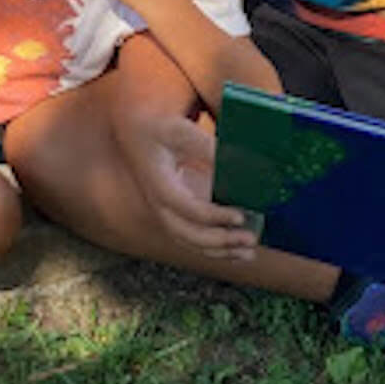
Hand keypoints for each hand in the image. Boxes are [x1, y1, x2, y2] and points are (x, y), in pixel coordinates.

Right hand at [119, 112, 257, 260]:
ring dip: (221, 251)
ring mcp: (169, 214)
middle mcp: (162, 206)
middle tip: (250, 239)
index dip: (214, 216)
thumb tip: (240, 165)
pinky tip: (238, 251)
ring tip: (248, 253)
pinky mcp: (179, 214)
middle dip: (220, 241)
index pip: (188, 209)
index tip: (240, 216)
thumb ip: (208, 148)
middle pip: (188, 235)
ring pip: (192, 243)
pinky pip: (196, 238)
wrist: (134, 135)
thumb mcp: (181, 132)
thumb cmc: (159, 130)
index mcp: (161, 186)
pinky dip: (217, 248)